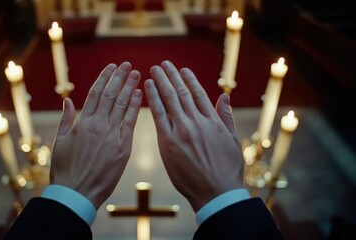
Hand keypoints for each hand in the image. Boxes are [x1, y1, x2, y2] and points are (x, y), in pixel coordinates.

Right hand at [50, 62, 141, 208]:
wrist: (76, 193)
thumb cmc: (66, 170)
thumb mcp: (59, 143)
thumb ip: (66, 120)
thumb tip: (68, 100)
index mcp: (82, 123)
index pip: (95, 93)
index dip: (105, 77)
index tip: (112, 66)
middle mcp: (97, 125)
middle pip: (111, 95)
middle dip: (120, 78)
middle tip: (128, 65)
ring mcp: (111, 135)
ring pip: (122, 105)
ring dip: (130, 87)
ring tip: (136, 74)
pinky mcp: (122, 147)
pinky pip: (131, 122)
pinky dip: (135, 107)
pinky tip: (140, 95)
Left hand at [144, 60, 243, 211]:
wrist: (216, 193)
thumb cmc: (227, 170)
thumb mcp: (232, 141)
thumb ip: (226, 117)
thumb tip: (224, 96)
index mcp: (213, 121)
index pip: (198, 93)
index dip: (189, 79)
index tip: (182, 69)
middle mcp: (197, 122)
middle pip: (181, 93)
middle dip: (171, 76)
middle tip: (163, 64)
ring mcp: (182, 131)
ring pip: (169, 100)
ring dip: (160, 83)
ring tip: (153, 71)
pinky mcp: (168, 143)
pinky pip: (159, 116)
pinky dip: (153, 100)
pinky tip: (148, 89)